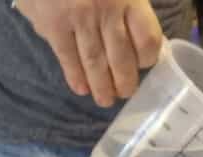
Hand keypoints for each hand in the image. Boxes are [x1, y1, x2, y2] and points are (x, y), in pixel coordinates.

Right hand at [16, 0, 162, 107]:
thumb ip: (130, 8)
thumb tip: (142, 40)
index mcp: (130, 0)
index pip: (147, 40)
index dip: (148, 58)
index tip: (144, 65)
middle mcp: (108, 12)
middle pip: (122, 58)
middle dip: (125, 81)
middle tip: (126, 94)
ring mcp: (80, 20)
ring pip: (96, 62)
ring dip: (102, 86)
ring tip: (105, 100)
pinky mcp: (54, 25)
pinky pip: (68, 56)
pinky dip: (75, 76)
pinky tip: (80, 89)